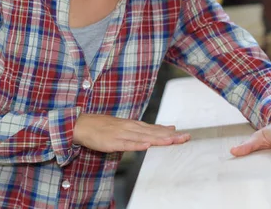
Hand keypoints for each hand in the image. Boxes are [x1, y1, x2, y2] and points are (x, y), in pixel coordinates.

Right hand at [73, 113, 190, 152]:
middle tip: (186, 137)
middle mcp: (131, 128)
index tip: (186, 135)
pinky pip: (127, 144)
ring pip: (144, 138)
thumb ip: (145, 129)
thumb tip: (164, 129)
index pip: (156, 129)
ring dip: (157, 139)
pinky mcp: (113, 142)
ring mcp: (123, 134)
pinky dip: (137, 145)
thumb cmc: (105, 127)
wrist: (84, 125)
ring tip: (171, 141)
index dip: (171, 133)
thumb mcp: (127, 126)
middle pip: (154, 133)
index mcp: (135, 126)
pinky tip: (146, 145)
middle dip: (170, 136)